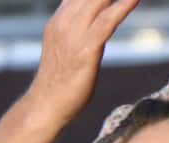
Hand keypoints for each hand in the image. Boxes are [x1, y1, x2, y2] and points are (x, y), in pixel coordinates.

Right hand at [26, 0, 140, 123]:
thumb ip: (79, 26)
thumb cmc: (59, 79)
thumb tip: (99, 17)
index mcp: (60, 18)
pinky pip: (108, 21)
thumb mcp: (67, 45)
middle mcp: (65, 21)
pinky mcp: (86, 50)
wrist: (45, 106)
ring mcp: (74, 35)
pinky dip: (124, 5)